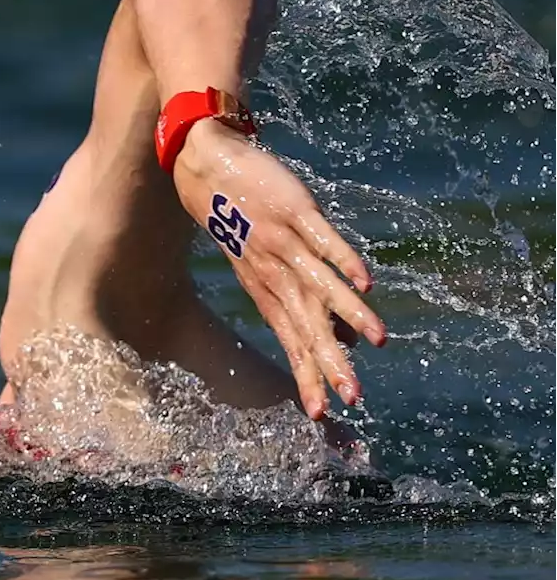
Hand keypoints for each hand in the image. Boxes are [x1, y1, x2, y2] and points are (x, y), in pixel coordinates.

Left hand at [172, 119, 385, 419]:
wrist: (202, 165)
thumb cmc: (235, 218)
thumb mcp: (258, 264)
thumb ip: (296, 299)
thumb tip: (340, 337)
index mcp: (265, 288)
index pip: (291, 341)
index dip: (306, 375)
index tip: (321, 414)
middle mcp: (275, 272)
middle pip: (307, 324)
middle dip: (328, 362)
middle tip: (353, 398)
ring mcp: (285, 241)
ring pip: (320, 286)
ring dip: (349, 314)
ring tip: (377, 341)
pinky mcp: (296, 210)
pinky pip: (324, 240)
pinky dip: (344, 260)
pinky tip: (366, 282)